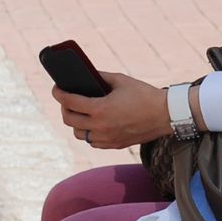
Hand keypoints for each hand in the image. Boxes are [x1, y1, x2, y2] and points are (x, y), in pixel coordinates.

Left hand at [53, 72, 170, 148]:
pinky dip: (88, 133)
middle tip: (66, 99)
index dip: (58, 93)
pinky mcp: (114, 145)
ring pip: (79, 134)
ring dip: (75, 123)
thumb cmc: (144, 94)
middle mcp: (100, 127)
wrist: (165, 115)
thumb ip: (100, 77)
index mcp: (100, 109)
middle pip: (69, 120)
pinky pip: (92, 142)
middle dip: (64, 108)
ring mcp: (107, 139)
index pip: (69, 102)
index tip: (56, 88)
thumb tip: (85, 74)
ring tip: (78, 111)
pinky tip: (92, 123)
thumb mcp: (120, 80)